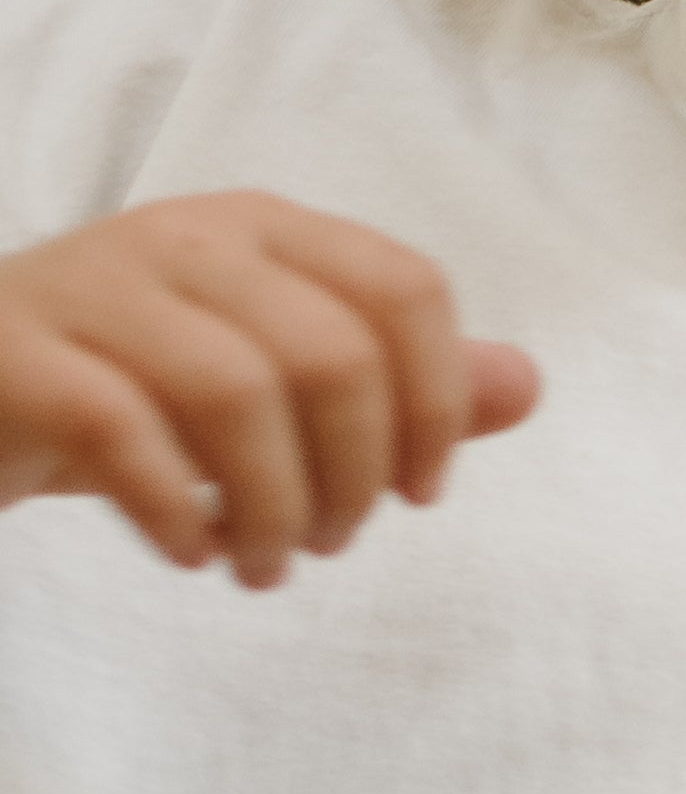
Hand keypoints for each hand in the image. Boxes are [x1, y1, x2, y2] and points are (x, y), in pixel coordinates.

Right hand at [0, 196, 541, 587]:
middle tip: (332, 546)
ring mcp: (93, 288)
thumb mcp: (269, 378)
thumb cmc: (129, 383)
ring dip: (274, 508)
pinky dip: (177, 512)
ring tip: (267, 566)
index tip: (421, 494)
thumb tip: (526, 387)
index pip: (403, 287)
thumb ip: (394, 382)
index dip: (438, 402)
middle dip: (355, 475)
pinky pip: (122, 433)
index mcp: (264, 228)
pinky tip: (191, 552)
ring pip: (236, 393)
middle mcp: (185, 237)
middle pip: (333, 352)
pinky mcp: (16, 357)